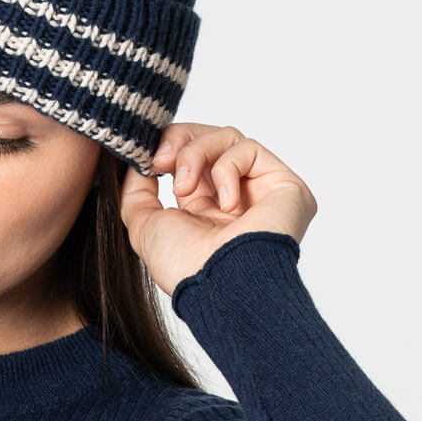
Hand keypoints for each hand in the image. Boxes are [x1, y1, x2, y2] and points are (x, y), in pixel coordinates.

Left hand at [118, 123, 318, 296]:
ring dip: (196, 154)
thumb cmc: (183, 265)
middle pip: (208, 138)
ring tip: (186, 188)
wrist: (218, 284)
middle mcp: (233, 196)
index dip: (167, 148)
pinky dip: (226, 170)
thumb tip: (137, 164)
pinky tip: (227, 204)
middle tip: (161, 162)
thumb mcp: (144, 225)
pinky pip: (248, 149)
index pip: (188, 156)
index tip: (148, 162)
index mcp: (203, 207)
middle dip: (179, 142)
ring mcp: (260, 189)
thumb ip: (136, 192)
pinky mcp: (285, 184)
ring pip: (227, 137)